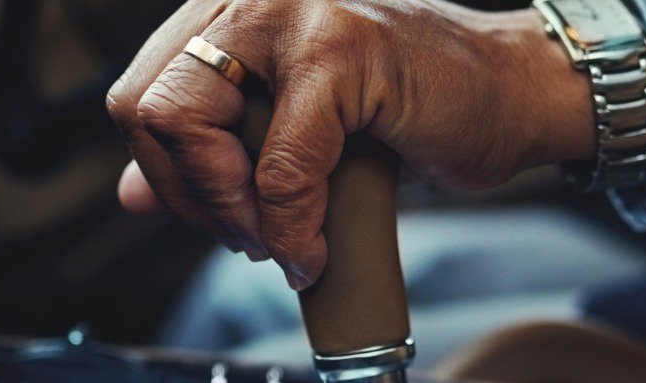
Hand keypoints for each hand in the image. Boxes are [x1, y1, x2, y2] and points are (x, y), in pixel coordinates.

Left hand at [106, 0, 592, 288]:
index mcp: (235, 6)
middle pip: (150, 107)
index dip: (163, 169)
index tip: (212, 211)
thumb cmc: (414, 103)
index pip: (141, 89)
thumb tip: (133, 195)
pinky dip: (290, 228)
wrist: (512, 92)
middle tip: (243, 235)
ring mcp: (297, 14)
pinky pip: (279, 167)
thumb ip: (214, 148)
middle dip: (189, 194)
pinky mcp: (342, 51)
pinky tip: (313, 248)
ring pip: (197, 128)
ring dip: (233, 213)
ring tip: (279, 242)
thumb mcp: (292, 125)